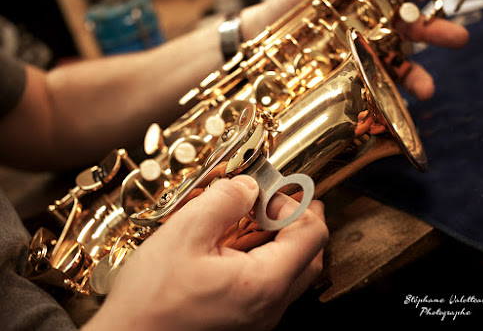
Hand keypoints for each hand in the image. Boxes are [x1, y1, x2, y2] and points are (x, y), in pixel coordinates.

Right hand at [82, 176, 327, 330]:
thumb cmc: (151, 300)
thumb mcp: (184, 234)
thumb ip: (223, 201)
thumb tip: (247, 186)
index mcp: (264, 283)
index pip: (312, 234)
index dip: (295, 203)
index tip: (267, 192)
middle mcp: (270, 306)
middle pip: (310, 254)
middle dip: (295, 220)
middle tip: (270, 201)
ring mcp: (260, 317)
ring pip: (294, 271)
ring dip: (282, 239)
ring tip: (252, 220)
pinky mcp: (246, 320)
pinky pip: (273, 285)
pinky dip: (266, 258)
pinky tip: (236, 247)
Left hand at [241, 0, 468, 100]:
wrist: (253, 44)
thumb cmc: (281, 12)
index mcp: (361, 6)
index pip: (400, 7)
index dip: (419, 9)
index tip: (434, 10)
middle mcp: (365, 32)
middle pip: (407, 33)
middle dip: (433, 35)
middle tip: (456, 39)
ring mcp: (356, 59)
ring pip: (393, 66)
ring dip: (414, 77)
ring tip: (426, 90)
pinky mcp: (343, 84)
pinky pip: (372, 92)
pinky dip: (388, 102)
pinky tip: (400, 110)